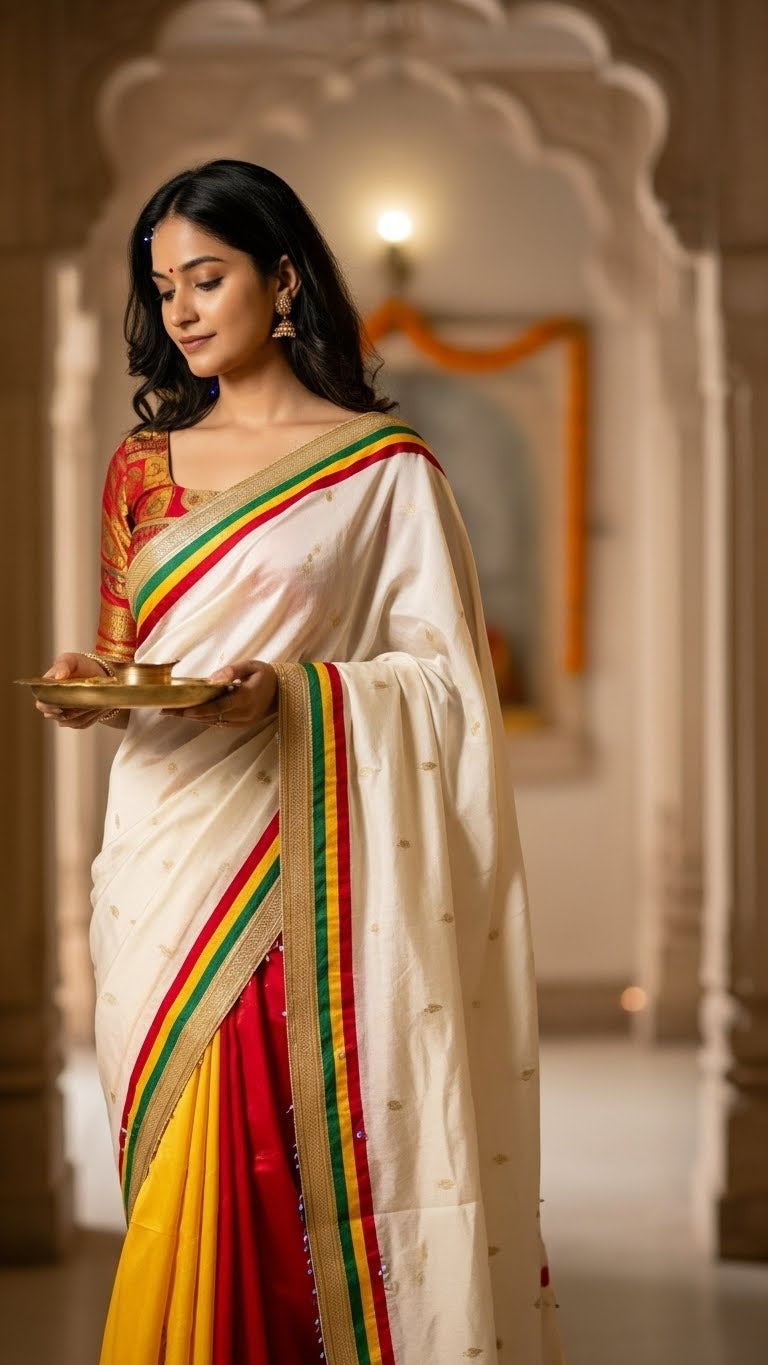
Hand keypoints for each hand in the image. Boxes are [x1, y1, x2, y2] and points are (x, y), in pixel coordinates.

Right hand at [37, 651, 113, 729]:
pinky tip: (98, 707)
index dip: (49, 707)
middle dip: (70, 713)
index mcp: (47, 689)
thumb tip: (59, 676)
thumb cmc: (82, 666)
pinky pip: (82, 724)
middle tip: (83, 705)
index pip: (42, 703)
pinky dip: (92, 716)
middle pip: (55, 716)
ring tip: (95, 701)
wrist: (100, 675)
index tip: (60, 707)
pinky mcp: (77, 720)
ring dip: (84, 713)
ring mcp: (65, 713)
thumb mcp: (72, 660)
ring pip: (70, 722)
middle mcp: (54, 703)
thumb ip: (63, 665)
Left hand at [161, 659, 277, 728]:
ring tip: (173, 713)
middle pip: (211, 716)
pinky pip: (220, 723)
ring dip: (194, 718)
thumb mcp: (251, 666)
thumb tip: (211, 679)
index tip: (180, 709)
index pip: (217, 706)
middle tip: (165, 711)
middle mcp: (244, 714)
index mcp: (246, 698)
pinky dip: (205, 719)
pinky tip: (192, 714)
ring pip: (214, 722)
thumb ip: (232, 671)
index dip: (197, 709)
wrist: (284, 692)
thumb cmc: (266, 674)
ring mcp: (244, 722)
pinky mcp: (242, 725)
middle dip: (188, 714)